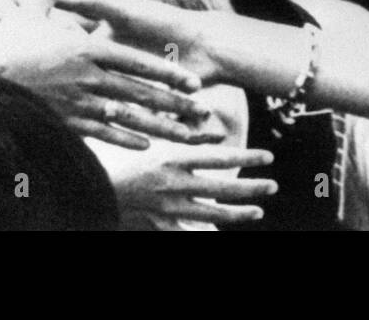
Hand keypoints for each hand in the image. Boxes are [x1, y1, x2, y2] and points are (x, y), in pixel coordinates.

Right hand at [0, 0, 216, 150]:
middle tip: (198, 111)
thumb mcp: (28, 13)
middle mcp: (89, 78)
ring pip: (127, 117)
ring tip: (183, 134)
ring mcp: (79, 103)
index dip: (164, 71)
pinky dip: (125, 139)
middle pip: (140, 92)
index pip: (135, 62)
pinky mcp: (66, 124)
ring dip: (157, 126)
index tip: (188, 79)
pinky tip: (145, 145)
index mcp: (86, 50)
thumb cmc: (4, 47)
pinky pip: (102, 133)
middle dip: (172, 102)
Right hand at [104, 146, 276, 226]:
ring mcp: (169, 210)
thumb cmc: (126, 163)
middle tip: (273, 185)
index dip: (247, 158)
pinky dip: (208, 234)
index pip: (220, 158)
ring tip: (257, 211)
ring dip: (239, 213)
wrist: (95, 190)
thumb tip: (219, 134)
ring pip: (213, 214)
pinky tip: (222, 232)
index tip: (268, 157)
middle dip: (252, 187)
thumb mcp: (157, 145)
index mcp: (174, 159)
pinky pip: (191, 234)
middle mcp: (175, 185)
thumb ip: (190, 139)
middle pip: (223, 188)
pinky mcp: (162, 228)